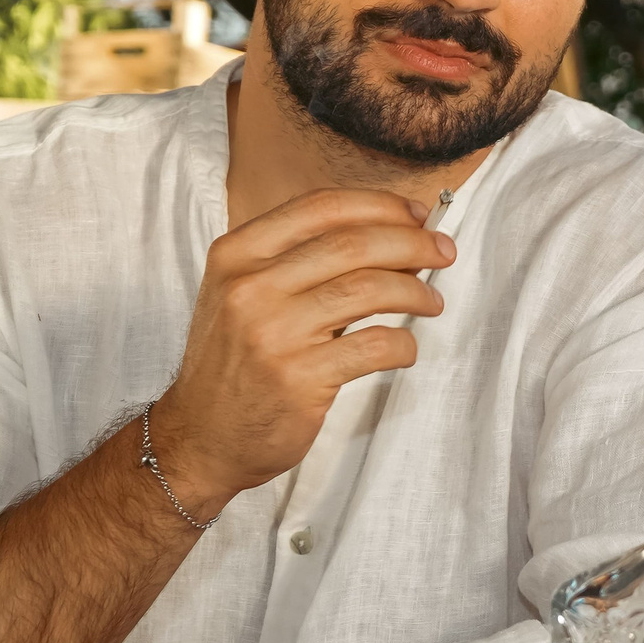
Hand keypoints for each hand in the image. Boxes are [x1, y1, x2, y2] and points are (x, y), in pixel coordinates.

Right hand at [151, 189, 453, 510]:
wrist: (200, 437)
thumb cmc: (236, 362)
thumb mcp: (245, 293)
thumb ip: (302, 260)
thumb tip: (393, 233)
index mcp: (237, 253)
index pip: (322, 207)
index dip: (381, 205)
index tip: (418, 215)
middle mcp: (251, 286)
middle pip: (353, 243)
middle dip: (412, 242)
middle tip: (443, 251)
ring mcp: (274, 332)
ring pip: (369, 288)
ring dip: (415, 290)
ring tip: (432, 301)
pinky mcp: (299, 377)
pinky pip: (375, 345)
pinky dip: (403, 344)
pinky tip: (404, 350)